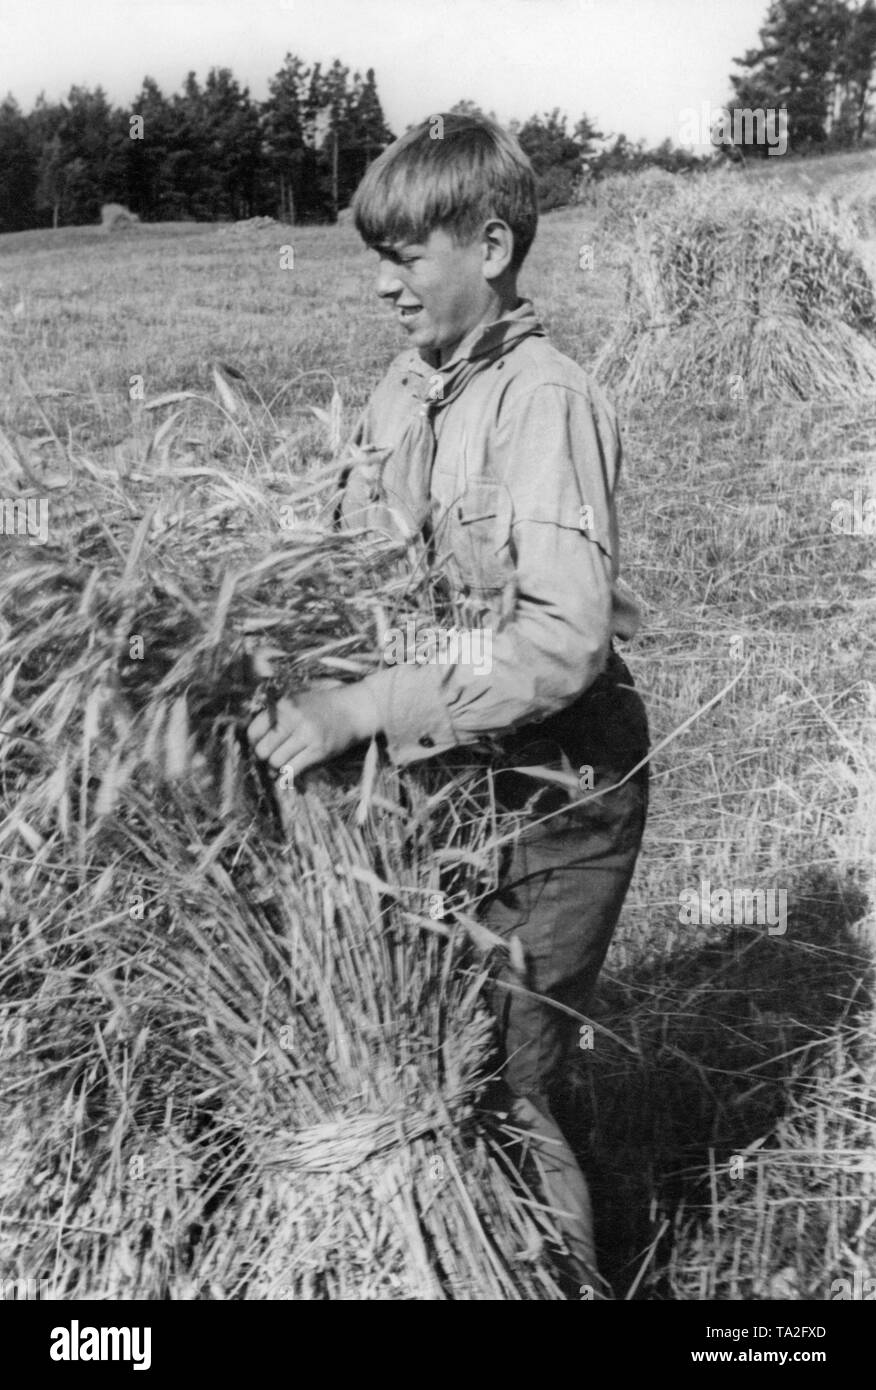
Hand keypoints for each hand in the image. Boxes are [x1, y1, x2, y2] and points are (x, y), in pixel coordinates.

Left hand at [247, 684, 378, 780]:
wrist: (353, 710)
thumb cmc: (320, 708)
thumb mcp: (295, 703)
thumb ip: (275, 718)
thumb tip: (253, 744)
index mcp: (284, 706)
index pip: (253, 732)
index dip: (254, 742)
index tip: (261, 744)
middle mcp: (294, 719)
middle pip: (263, 750)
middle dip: (264, 757)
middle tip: (271, 756)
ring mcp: (308, 736)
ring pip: (276, 763)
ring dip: (276, 767)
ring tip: (283, 763)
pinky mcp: (319, 751)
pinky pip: (293, 770)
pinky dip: (287, 776)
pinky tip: (288, 774)